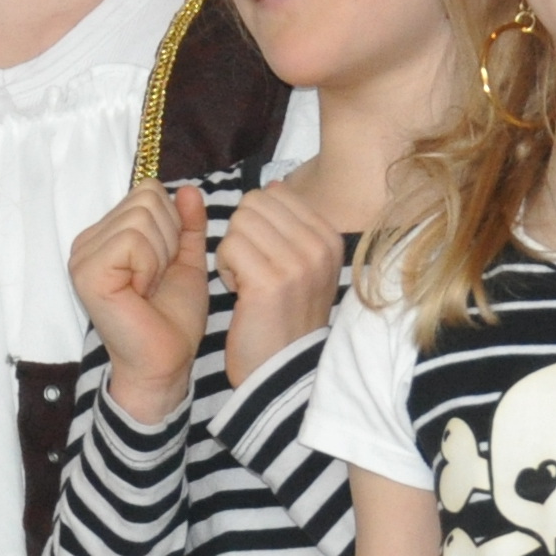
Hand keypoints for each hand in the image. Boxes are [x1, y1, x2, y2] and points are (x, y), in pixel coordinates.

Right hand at [69, 182, 210, 423]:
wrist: (166, 360)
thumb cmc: (172, 316)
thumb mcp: (186, 259)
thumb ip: (187, 223)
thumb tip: (188, 189)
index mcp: (107, 235)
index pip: (148, 190)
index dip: (172, 224)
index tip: (164, 264)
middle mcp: (87, 242)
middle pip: (146, 199)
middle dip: (168, 238)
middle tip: (157, 278)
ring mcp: (83, 256)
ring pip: (141, 218)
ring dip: (160, 255)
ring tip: (150, 286)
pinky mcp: (87, 272)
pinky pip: (132, 241)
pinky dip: (150, 265)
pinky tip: (141, 292)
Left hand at [217, 181, 344, 383]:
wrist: (283, 371)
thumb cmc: (285, 319)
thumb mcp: (302, 266)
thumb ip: (290, 224)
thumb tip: (273, 185)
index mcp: (329, 238)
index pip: (275, 194)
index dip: (258, 222)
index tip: (266, 256)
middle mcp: (319, 246)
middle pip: (253, 204)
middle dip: (242, 234)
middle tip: (252, 269)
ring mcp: (297, 262)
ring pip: (238, 222)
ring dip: (232, 252)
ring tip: (247, 282)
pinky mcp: (269, 281)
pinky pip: (228, 246)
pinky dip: (225, 269)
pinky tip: (240, 293)